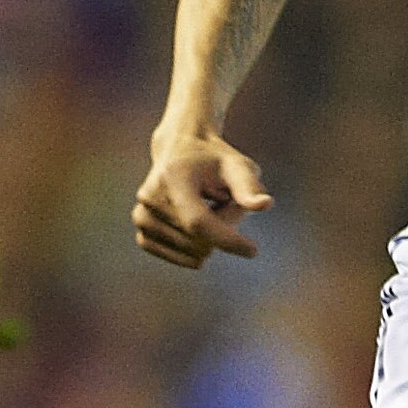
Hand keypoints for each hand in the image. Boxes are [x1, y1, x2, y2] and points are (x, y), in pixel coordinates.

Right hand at [132, 129, 273, 267]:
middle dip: (225, 228)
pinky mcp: (142, 232)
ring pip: (192, 250)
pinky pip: (178, 256)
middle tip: (228, 202)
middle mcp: (150, 197)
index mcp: (172, 177)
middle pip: (199, 238)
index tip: (253, 251)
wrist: (180, 150)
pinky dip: (195, 248)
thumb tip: (265, 205)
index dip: (226, 239)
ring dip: (211, 239)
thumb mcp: (236, 165)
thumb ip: (249, 186)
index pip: (198, 222)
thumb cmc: (213, 159)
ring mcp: (142, 216)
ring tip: (212, 209)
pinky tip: (199, 228)